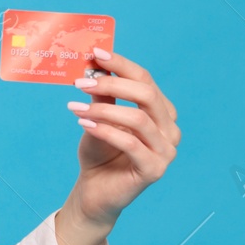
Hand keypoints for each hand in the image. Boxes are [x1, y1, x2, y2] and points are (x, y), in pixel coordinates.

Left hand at [55, 47, 179, 244]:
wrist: (94, 190)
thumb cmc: (99, 152)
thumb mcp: (98, 117)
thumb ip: (102, 95)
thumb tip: (94, 65)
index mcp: (161, 112)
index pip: (146, 80)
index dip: (121, 65)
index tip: (96, 53)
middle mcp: (169, 129)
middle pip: (147, 95)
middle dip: (113, 84)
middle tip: (80, 82)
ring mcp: (166, 151)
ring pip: (139, 118)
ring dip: (104, 108)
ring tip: (75, 106)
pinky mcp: (154, 170)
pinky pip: (131, 143)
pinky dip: (105, 130)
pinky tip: (83, 122)